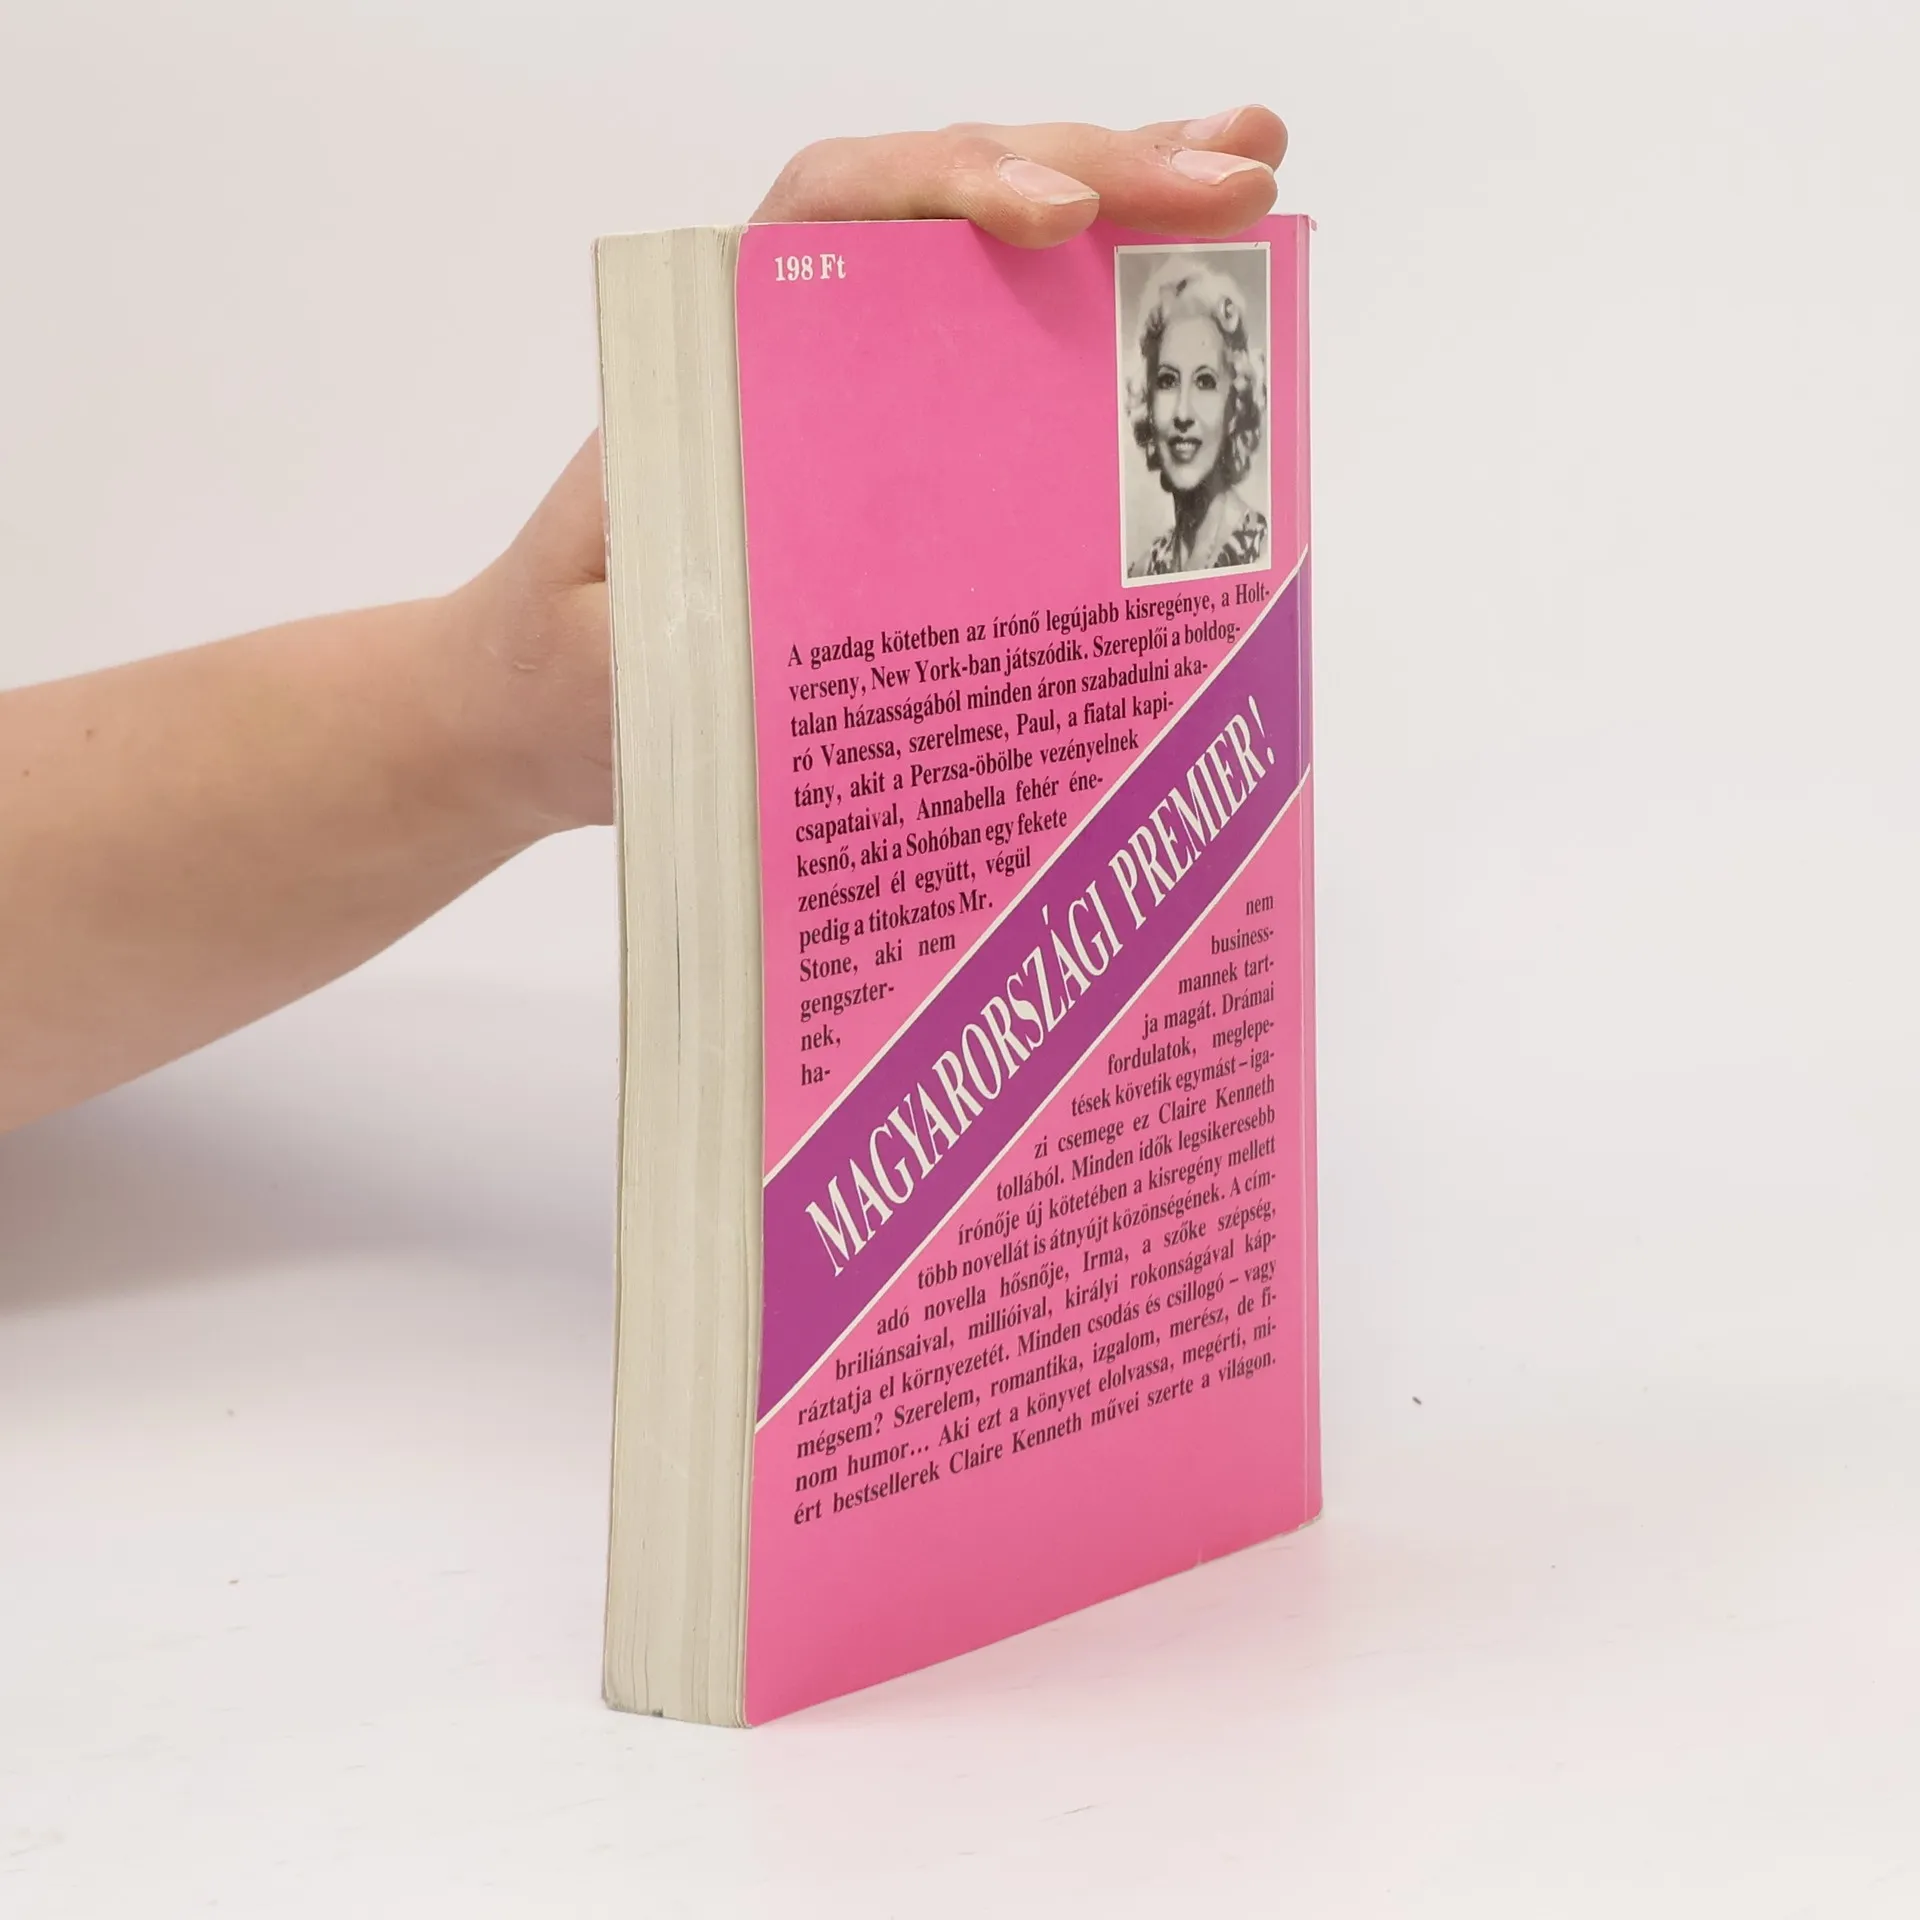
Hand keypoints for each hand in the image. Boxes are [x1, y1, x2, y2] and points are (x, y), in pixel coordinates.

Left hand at [465, 109, 1288, 835]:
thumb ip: (674, 626)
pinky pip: (1012, 360)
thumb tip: (796, 606)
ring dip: (1128, 210)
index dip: (951, 189)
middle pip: (952, 208)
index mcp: (719, 354)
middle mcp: (798, 342)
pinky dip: (1106, 322)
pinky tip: (1197, 303)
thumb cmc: (561, 672)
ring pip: (999, 265)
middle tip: (1238, 179)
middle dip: (1099, 174)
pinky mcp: (905, 450)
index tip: (1052, 221)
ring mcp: (861, 388)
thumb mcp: (604, 654)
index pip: (837, 213)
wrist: (547, 707)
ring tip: (1252, 178)